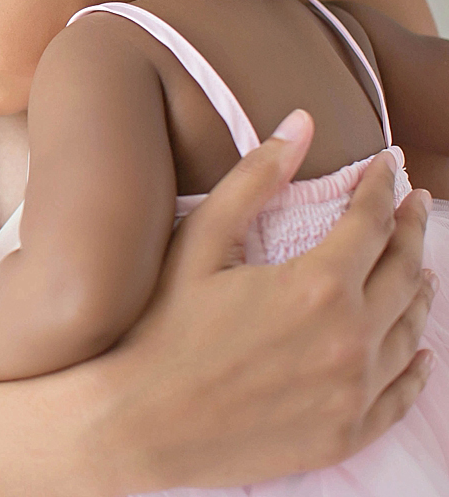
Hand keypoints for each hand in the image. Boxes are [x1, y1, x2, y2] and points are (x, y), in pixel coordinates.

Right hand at [92, 109, 435, 490]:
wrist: (140, 423)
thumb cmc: (160, 328)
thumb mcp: (198, 244)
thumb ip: (254, 181)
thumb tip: (300, 124)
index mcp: (316, 285)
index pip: (371, 221)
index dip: (382, 187)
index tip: (386, 167)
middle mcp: (349, 338)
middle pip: (403, 270)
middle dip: (409, 228)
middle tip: (412, 203)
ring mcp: (354, 391)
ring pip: (409, 328)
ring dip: (417, 288)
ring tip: (414, 266)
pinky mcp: (346, 432)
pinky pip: (402, 392)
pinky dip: (415, 363)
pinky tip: (414, 348)